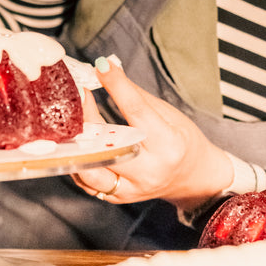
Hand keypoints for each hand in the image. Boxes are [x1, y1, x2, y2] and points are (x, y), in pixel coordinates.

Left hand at [72, 56, 232, 207]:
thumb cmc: (182, 142)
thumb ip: (136, 96)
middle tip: (81, 96)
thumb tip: (109, 70)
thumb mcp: (169, 114)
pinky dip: (79, 162)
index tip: (102, 67)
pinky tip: (79, 145)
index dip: (117, 86)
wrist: (191, 178)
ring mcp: (132, 188)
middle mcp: (149, 170)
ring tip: (75, 123)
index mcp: (168, 144)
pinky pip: (88, 182)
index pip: (137, 111)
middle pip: (108, 143)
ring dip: (77, 145)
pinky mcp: (118, 198)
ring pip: (91, 169)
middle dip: (88, 117)